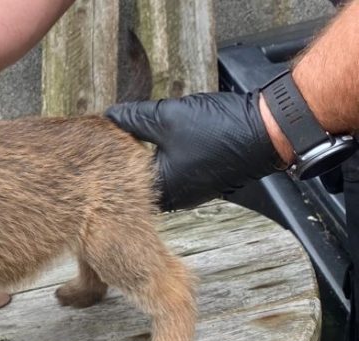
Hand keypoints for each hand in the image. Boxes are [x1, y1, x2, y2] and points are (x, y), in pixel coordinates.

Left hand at [106, 92, 283, 210]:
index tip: (98, 138)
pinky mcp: (203, 181)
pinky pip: (175, 170)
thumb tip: (107, 115)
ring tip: (133, 134)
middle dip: (126, 156)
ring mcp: (191, 192)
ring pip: (158, 173)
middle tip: (110, 135)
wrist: (268, 130)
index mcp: (161, 190)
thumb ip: (133, 118)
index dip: (109, 154)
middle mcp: (175, 198)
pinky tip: (162, 140)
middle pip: (138, 178)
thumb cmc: (218, 128)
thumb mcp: (166, 117)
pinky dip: (166, 156)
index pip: (121, 176)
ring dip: (147, 155)